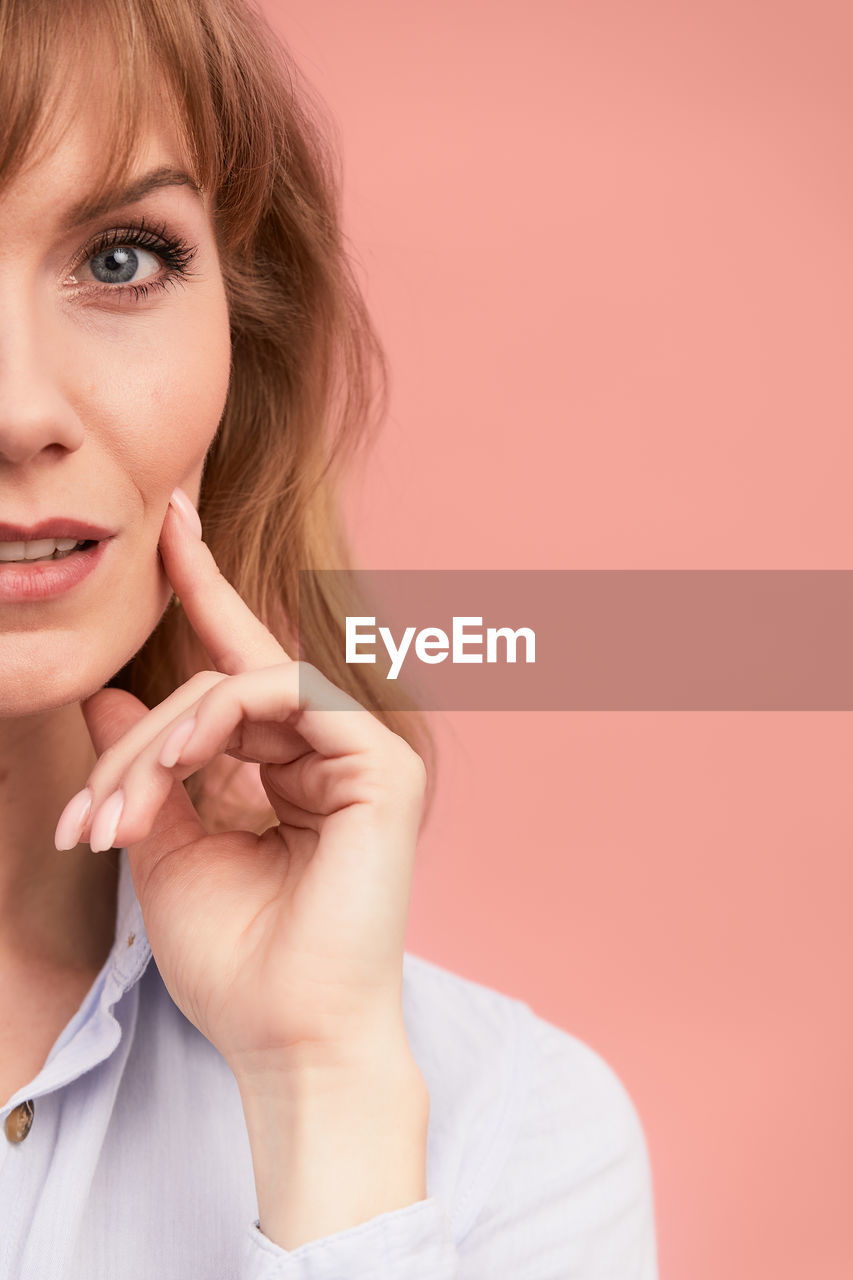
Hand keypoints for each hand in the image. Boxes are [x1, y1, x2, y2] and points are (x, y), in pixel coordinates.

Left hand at [55, 489, 427, 1083]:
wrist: (289, 1039)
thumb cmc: (236, 961)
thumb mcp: (166, 853)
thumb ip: (147, 771)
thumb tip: (110, 694)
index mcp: (287, 771)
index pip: (241, 667)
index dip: (204, 590)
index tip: (169, 520)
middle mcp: (328, 753)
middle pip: (220, 686)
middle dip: (138, 743)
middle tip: (86, 817)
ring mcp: (359, 754)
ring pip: (242, 686)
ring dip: (165, 741)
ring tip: (119, 814)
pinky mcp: (379, 763)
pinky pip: (284, 697)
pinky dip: (218, 721)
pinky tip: (177, 768)